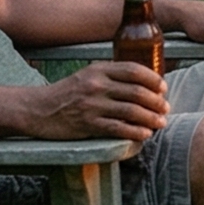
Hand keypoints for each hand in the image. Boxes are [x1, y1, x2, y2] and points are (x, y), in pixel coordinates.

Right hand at [27, 61, 170, 142]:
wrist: (37, 109)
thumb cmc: (66, 93)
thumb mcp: (87, 76)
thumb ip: (110, 76)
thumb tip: (142, 84)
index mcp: (98, 70)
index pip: (134, 70)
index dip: (153, 79)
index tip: (163, 88)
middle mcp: (96, 85)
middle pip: (137, 91)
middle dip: (156, 101)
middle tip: (166, 108)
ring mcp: (91, 105)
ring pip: (131, 110)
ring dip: (150, 118)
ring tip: (160, 123)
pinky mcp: (87, 124)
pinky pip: (117, 128)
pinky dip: (135, 132)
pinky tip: (144, 134)